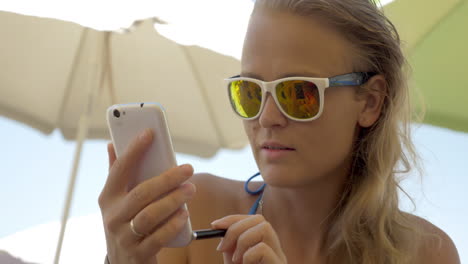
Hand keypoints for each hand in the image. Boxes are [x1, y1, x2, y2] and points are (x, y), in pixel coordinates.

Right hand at [98, 129, 195, 263]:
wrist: (123, 262)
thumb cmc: (125, 222)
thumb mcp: (117, 200)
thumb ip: (117, 173)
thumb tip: (113, 144)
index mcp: (107, 198)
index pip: (119, 170)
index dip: (133, 151)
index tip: (150, 133)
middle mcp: (112, 217)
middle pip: (140, 194)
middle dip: (166, 179)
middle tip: (188, 169)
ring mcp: (124, 237)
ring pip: (149, 216)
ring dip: (172, 201)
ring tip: (190, 189)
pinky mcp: (138, 254)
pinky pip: (158, 238)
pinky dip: (173, 225)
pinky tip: (184, 214)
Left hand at [211, 215, 286, 263]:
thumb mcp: (233, 259)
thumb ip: (230, 243)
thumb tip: (219, 226)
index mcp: (266, 244)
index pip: (253, 219)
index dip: (233, 219)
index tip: (214, 225)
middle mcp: (276, 248)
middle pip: (260, 219)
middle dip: (236, 228)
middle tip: (222, 247)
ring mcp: (280, 257)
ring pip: (265, 228)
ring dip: (243, 240)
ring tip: (236, 259)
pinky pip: (263, 248)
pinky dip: (248, 255)